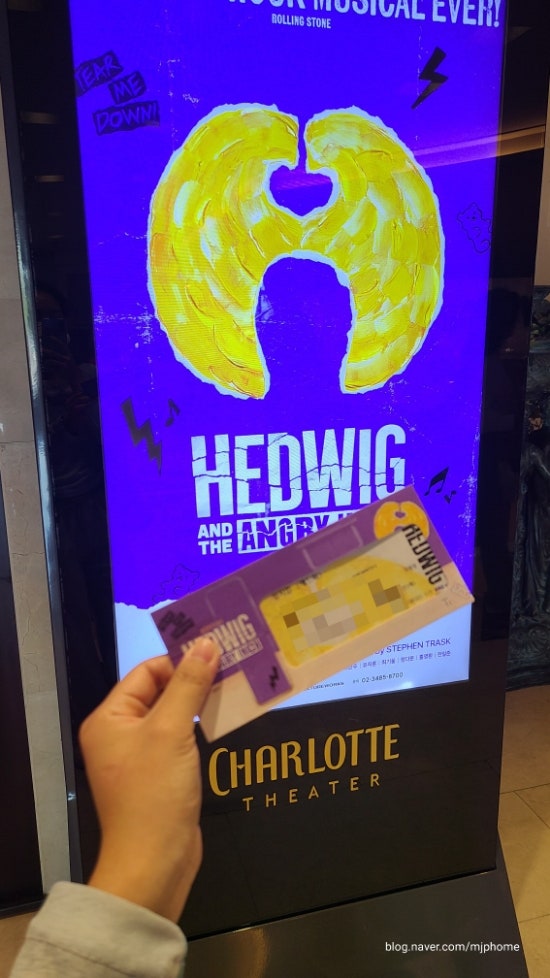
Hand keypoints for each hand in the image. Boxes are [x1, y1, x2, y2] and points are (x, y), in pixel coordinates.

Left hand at [79, 638, 219, 921]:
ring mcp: (139, 756)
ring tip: (237, 686)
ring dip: (202, 702)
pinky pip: (181, 739)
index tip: (218, 651)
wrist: (155, 863)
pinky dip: (202, 727)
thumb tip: (206, 643)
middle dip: (195, 679)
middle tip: (234, 664)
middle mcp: (119, 734)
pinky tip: (228, 718)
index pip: (146, 672)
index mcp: (109, 719)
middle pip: (160, 691)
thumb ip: (189, 684)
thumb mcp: (172, 731)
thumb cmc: (154, 793)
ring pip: (174, 715)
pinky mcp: (160, 775)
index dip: (180, 660)